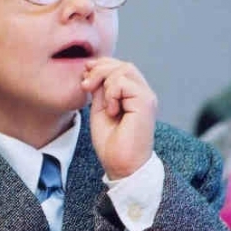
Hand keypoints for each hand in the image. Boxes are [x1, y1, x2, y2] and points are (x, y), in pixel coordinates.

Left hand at [81, 58, 156, 179]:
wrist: (121, 165)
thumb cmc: (111, 143)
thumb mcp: (100, 109)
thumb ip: (100, 89)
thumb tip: (93, 68)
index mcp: (133, 95)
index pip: (120, 67)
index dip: (101, 66)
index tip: (84, 76)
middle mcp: (143, 94)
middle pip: (123, 65)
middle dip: (100, 69)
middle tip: (85, 86)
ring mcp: (146, 97)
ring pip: (125, 69)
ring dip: (106, 82)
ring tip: (103, 104)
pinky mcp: (146, 102)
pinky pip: (124, 83)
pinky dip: (111, 94)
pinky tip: (111, 111)